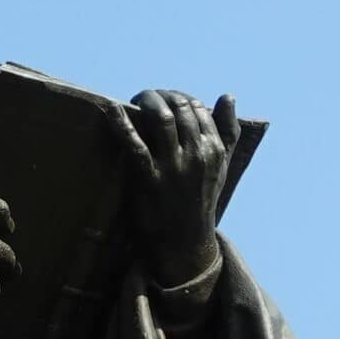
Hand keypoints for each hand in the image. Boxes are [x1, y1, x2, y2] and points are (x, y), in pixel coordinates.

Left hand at [112, 91, 236, 286]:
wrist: (186, 242)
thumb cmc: (201, 200)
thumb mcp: (221, 166)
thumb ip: (228, 131)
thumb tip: (229, 95)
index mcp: (215, 149)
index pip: (198, 107)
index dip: (179, 97)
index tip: (165, 99)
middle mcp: (197, 154)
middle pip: (180, 108)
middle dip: (161, 95)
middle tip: (146, 97)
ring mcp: (174, 166)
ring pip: (161, 118)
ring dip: (147, 101)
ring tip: (135, 100)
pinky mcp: (150, 179)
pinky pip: (134, 144)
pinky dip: (121, 123)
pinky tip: (111, 108)